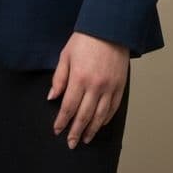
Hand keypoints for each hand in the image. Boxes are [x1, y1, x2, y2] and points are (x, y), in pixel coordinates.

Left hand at [48, 32, 128, 148]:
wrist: (109, 30)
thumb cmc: (84, 40)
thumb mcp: (65, 55)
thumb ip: (59, 78)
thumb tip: (52, 97)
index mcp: (79, 77)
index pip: (68, 106)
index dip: (62, 120)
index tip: (57, 130)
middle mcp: (95, 86)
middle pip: (83, 115)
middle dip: (75, 131)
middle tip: (71, 142)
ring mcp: (109, 88)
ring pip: (99, 116)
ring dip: (91, 130)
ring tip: (84, 139)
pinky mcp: (120, 87)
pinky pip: (112, 109)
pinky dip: (105, 120)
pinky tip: (98, 125)